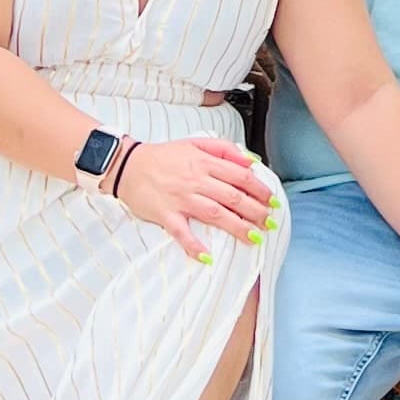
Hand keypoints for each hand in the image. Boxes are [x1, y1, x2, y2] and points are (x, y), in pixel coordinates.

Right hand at [113, 134, 281, 262]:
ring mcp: (181, 199)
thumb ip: (224, 149)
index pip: (239, 176)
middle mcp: (195, 180)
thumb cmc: (162, 156)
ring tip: (254, 237)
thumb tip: (249, 161)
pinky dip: (194, 245)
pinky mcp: (166, 215)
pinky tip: (207, 256)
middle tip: (270, 222)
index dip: (259, 189)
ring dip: (237, 227)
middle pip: (232, 196)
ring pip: (215, 214)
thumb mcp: (194, 143)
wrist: (127, 165)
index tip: (272, 201)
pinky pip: (182, 233)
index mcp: (204, 162)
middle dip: (255, 211)